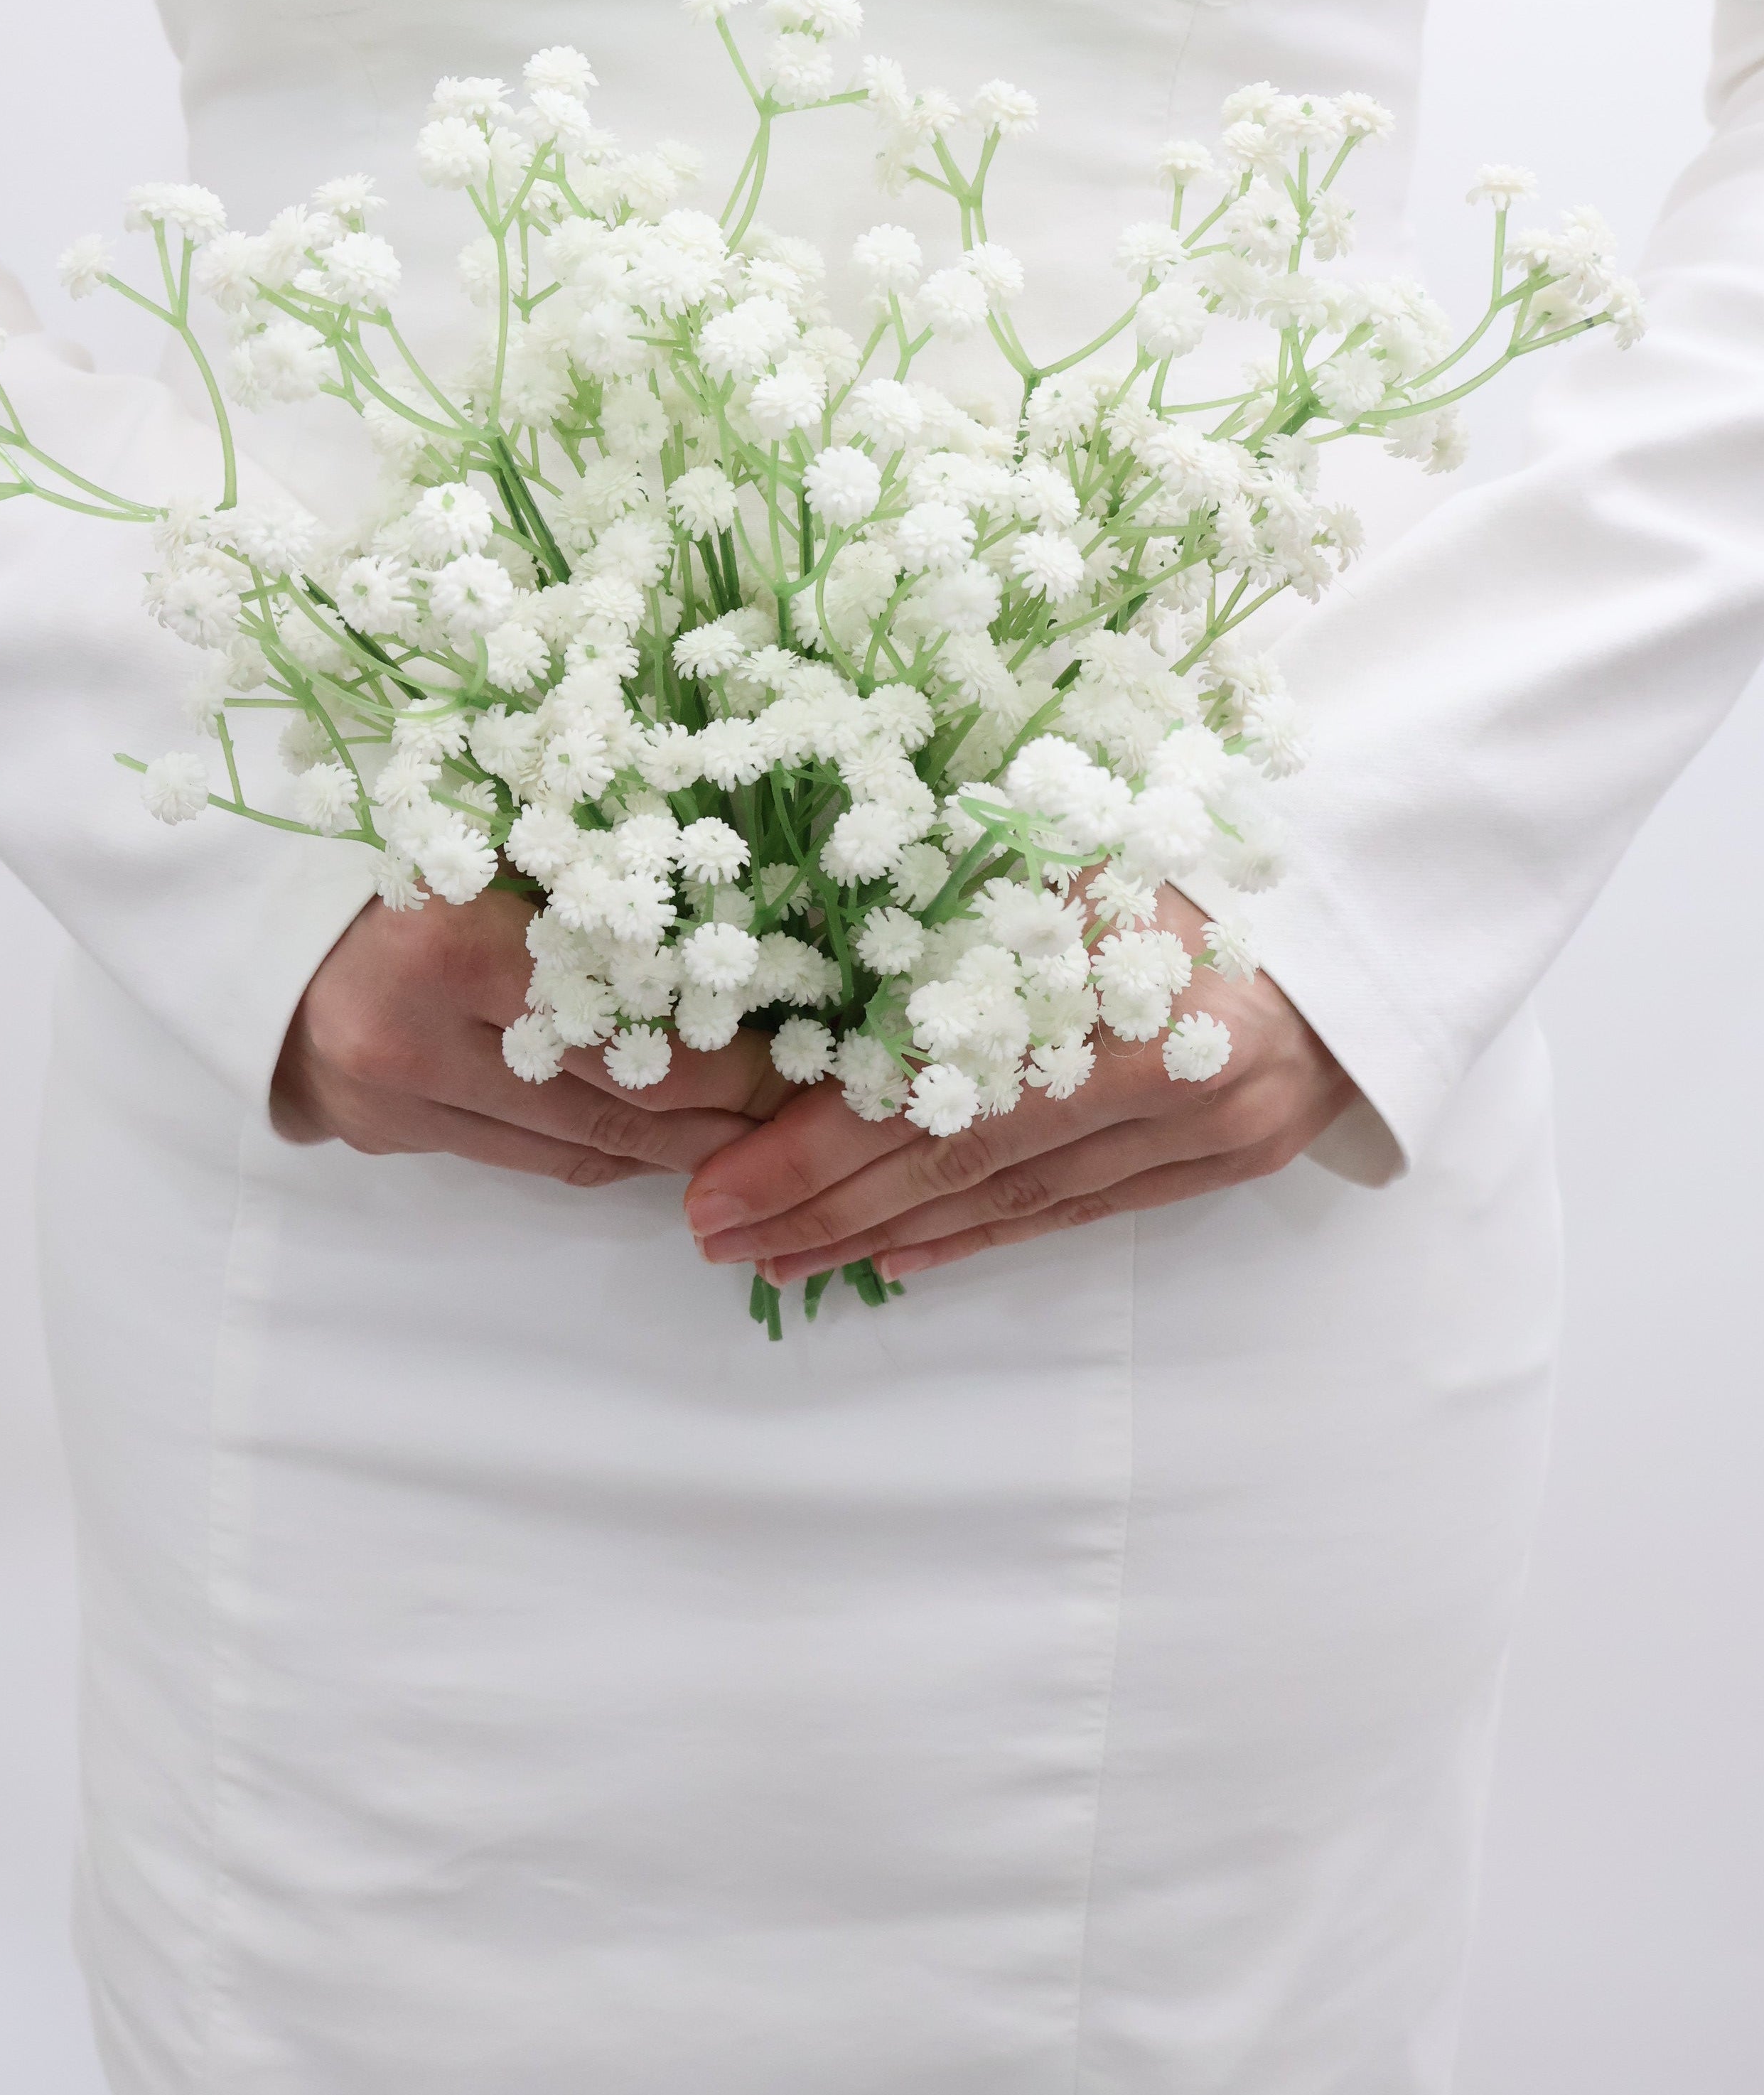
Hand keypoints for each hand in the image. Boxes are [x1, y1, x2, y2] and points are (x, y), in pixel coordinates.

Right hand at [273, 889, 787, 1183]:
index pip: (620, 1019)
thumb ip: (579, 885)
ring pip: (578, 1149)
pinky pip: (532, 1162)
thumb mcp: (479, 847)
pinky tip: (667, 1147)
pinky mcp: (400, 1139)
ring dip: (677, 1149)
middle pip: (610, 1099)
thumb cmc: (380, 863)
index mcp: (448, 945)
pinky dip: (609, 1157)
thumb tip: (723, 925)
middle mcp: (422, 1038)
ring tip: (757, 1139)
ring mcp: (406, 1103)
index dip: (719, 1048)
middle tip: (801, 1110)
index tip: (795, 1048)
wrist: (243, 934)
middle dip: (720, 1113)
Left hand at [683, 888, 1357, 1281]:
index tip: (720, 1184)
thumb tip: (826, 952)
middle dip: (827, 1205)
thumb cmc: (1213, 835)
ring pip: (1014, 1201)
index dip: (823, 1147)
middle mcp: (1173, 1074)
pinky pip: (1077, 1213)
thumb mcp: (1091, 836)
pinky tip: (896, 1258)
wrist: (1379, 887)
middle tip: (715, 1236)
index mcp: (1131, 981)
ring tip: (779, 1259)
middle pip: (966, 1160)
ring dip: (886, 1233)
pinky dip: (977, 1236)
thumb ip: (975, 897)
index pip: (943, 1093)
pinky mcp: (1223, 1162)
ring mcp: (1207, 1130)